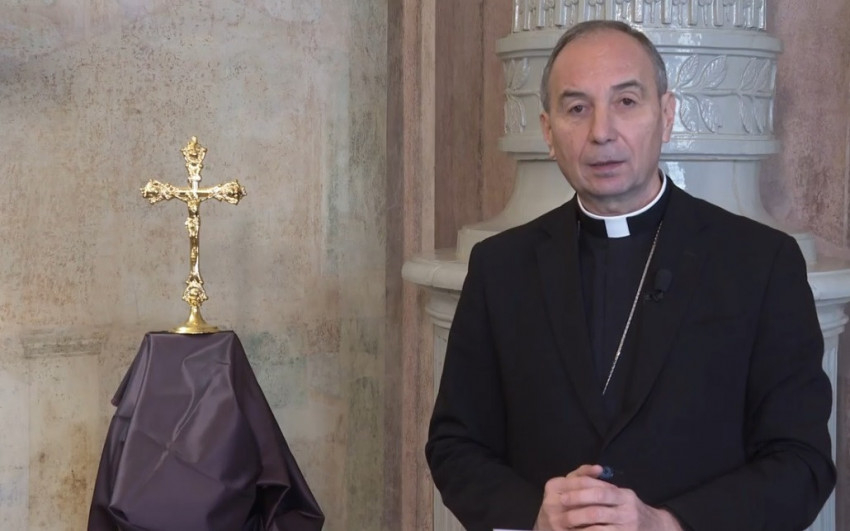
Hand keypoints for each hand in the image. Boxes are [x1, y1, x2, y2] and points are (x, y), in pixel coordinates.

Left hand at [533, 464, 682, 530]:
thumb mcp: (621, 495)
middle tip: (561, 508)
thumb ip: (603, 485)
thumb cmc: (630, 510)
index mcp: (625, 496)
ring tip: (564, 523)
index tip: (563, 495)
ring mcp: (627, 527)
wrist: (656, 528)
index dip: (580, 493)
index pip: (600, 491)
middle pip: (597, 510)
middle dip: (576, 509)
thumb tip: (590, 470)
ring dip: (578, 525)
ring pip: (597, 527)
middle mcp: (628, 511)